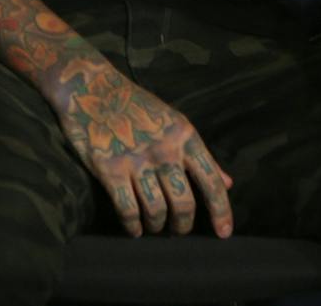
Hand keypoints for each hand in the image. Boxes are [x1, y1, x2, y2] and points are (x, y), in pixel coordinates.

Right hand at [47, 61, 233, 237]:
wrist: (91, 87)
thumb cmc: (136, 105)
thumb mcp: (175, 123)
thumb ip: (201, 156)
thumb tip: (229, 183)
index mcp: (185, 136)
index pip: (211, 181)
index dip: (221, 211)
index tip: (224, 233)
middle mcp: (164, 151)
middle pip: (184, 204)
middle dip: (182, 225)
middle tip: (177, 230)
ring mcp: (136, 161)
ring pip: (156, 211)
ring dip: (157, 226)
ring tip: (154, 226)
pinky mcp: (110, 170)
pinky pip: (127, 210)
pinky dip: (133, 226)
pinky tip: (134, 228)